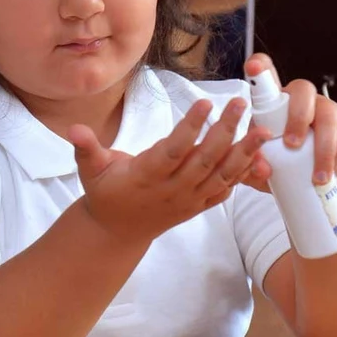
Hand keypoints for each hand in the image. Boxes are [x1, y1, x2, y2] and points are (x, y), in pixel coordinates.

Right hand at [70, 98, 268, 244]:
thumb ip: (86, 148)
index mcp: (147, 176)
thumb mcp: (90, 171)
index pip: (173, 149)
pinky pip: (225, 190)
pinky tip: (261, 157)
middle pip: (205, 159)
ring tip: (262, 130)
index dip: (190, 127)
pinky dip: (244, 176)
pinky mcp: (198, 206)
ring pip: (222, 175)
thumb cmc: (105, 194)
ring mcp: (188, 200)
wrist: (117, 233)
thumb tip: (73, 128)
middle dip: (225, 130)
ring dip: (244, 153)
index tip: (205, 103)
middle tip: (239, 104)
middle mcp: (172, 189)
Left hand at [243, 54, 336, 190]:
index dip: (260, 68)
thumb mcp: (261, 171)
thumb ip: (254, 167)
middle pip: (302, 89)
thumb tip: (261, 166)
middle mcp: (301, 101)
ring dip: (323, 145)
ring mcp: (326, 108)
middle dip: (298, 117)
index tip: (253, 67)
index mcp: (275, 106)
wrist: (314, 183)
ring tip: (317, 175)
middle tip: (291, 145)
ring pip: (327, 111)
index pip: (266, 77)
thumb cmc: (283, 168)